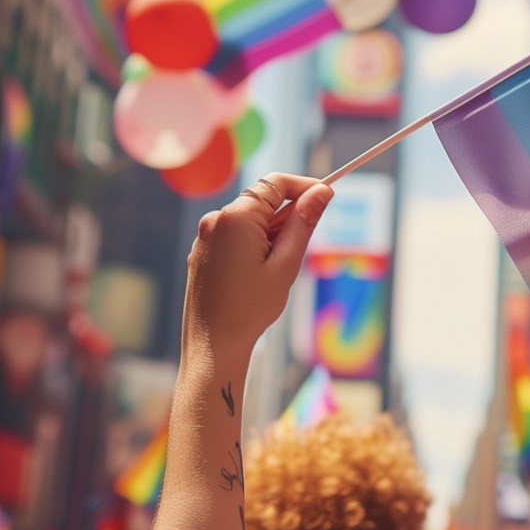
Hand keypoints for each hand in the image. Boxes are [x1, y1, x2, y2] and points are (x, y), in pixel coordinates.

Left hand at [183, 173, 332, 354]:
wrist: (212, 346)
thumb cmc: (250, 308)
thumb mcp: (286, 264)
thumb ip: (303, 223)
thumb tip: (322, 192)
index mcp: (235, 218)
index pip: (275, 183)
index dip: (305, 186)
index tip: (327, 197)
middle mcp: (215, 220)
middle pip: (263, 201)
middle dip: (288, 218)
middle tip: (300, 251)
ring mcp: (205, 237)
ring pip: (250, 221)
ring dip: (272, 235)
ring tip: (276, 272)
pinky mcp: (202, 252)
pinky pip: (235, 236)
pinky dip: (254, 245)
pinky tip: (258, 277)